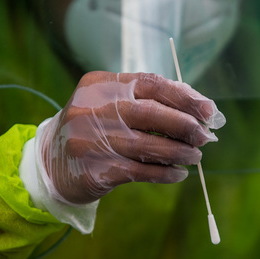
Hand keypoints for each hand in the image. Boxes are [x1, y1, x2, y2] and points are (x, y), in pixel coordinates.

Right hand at [38, 71, 224, 203]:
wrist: (51, 162)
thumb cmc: (93, 128)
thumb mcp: (111, 105)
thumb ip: (148, 101)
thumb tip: (199, 109)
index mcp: (101, 85)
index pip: (151, 84)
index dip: (184, 97)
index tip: (208, 110)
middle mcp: (94, 109)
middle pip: (151, 114)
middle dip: (185, 125)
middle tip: (205, 136)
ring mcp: (92, 140)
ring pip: (149, 146)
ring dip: (179, 152)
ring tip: (195, 156)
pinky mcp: (96, 170)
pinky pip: (140, 172)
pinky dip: (165, 173)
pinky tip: (178, 174)